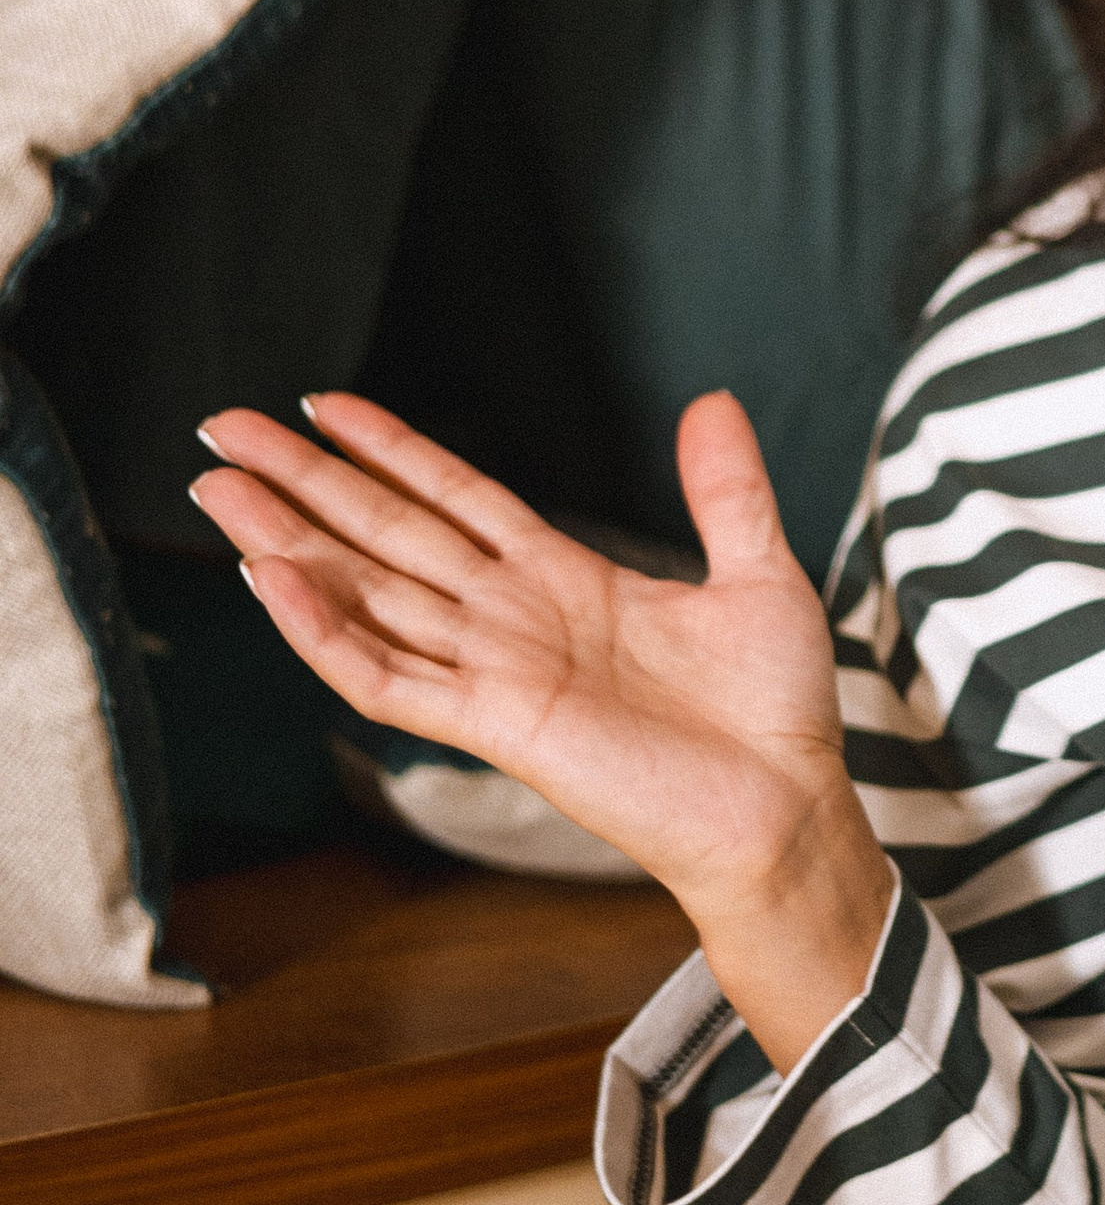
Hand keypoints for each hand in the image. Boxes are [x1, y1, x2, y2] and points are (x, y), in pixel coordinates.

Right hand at [193, 391, 893, 1060]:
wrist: (786, 805)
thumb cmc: (771, 709)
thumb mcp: (757, 571)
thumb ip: (726, 488)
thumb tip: (712, 400)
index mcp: (567, 580)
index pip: (455, 498)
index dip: (391, 451)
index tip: (327, 407)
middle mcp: (515, 620)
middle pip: (387, 533)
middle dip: (306, 482)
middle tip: (226, 427)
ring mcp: (496, 671)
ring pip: (365, 594)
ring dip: (289, 543)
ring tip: (218, 489)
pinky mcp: (495, 725)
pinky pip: (388, 676)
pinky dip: (325, 632)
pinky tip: (273, 580)